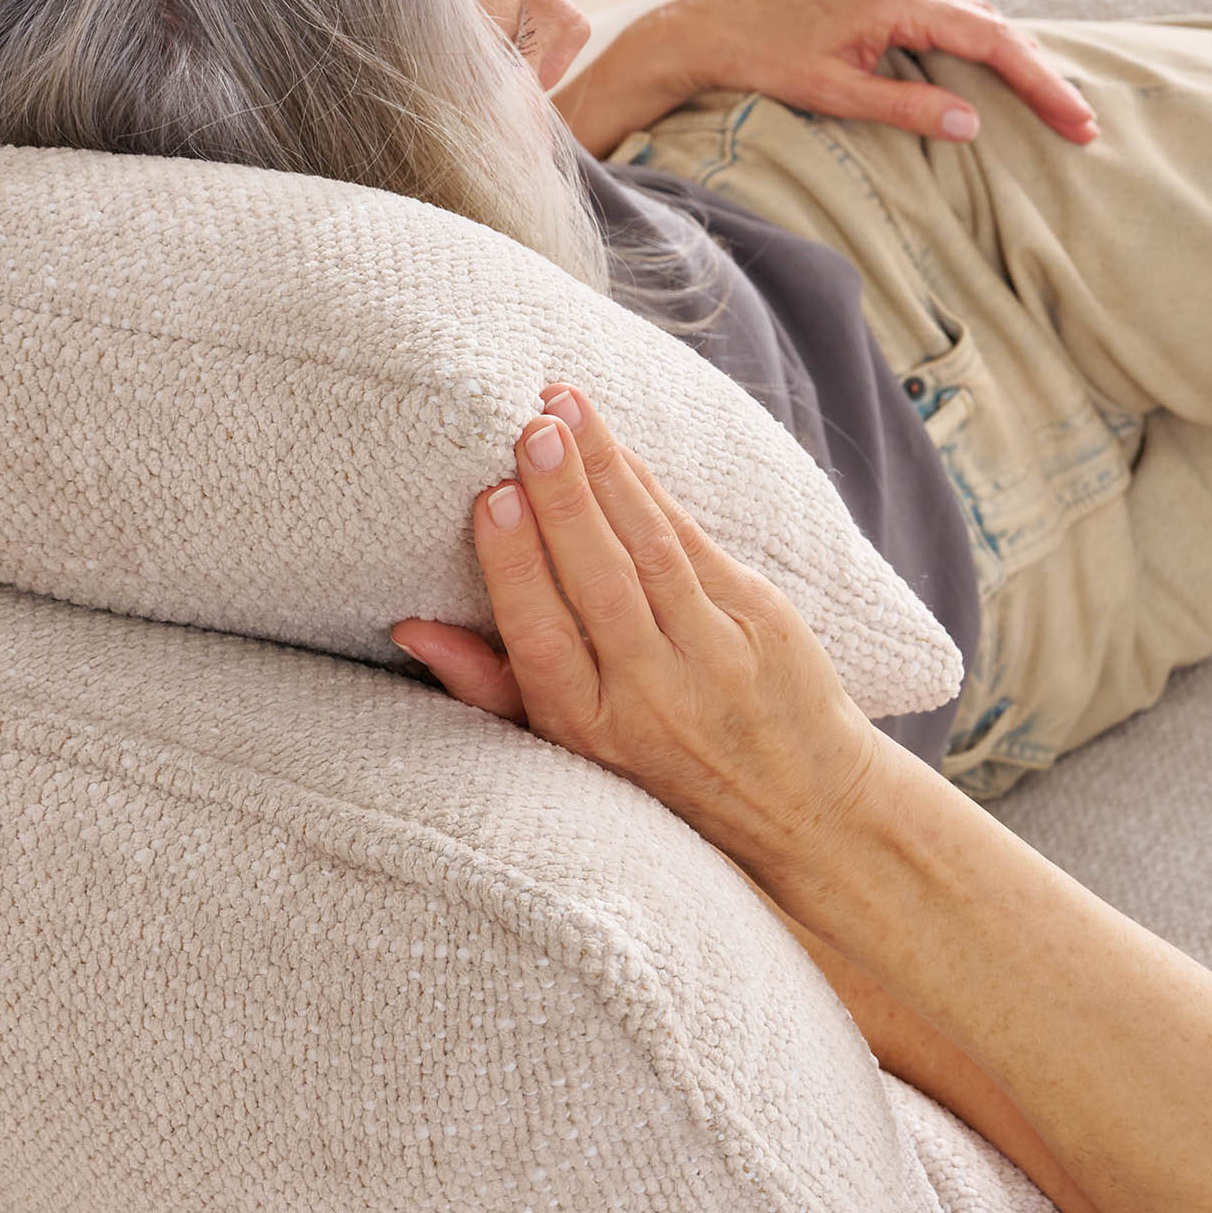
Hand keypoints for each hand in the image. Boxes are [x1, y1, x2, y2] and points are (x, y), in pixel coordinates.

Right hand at [387, 382, 901, 878]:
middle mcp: (654, 695)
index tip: (492, 497)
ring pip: (650, 548)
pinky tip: (614, 444)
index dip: (517, 565)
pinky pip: (694, 540)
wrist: (803, 803)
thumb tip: (408, 628)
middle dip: (564, 499)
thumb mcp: (568, 748)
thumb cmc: (663, 770)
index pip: (544, 637)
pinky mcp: (762, 621)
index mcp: (591, 728)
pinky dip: (651, 487)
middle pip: (600, 581)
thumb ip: (489, 684)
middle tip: (530, 428)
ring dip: (605, 471)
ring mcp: (715, 655)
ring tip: (564, 409)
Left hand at [549, 0, 1097, 158]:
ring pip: (969, 17)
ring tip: (1046, 104)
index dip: (1040, 83)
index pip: (993, 40)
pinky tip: (984, 74)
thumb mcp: (834, 93)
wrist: (702, 26)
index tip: (1076, 122)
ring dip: (1009, 57)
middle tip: (1077, 123)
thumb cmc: (759, 58)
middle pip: (993, 25)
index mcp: (898, 1)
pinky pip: (942, 16)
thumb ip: (905, 108)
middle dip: (1038, 73)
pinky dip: (974, 44)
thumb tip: (971, 125)